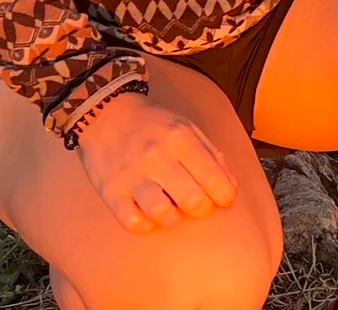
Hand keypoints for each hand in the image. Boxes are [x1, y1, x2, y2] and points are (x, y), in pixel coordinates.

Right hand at [73, 91, 238, 233]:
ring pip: (161, 213)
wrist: (107, 113)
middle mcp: (157, 156)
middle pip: (191, 199)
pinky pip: (131, 221)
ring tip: (174, 212)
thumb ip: (210, 154)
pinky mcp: (111, 191)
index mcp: (180, 138)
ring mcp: (132, 175)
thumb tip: (230, 184)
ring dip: (174, 219)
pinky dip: (145, 225)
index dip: (225, 194)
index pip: (212, 176)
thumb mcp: (186, 127)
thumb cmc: (153, 123)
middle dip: (202, 209)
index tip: (225, 199)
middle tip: (200, 206)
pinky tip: (149, 216)